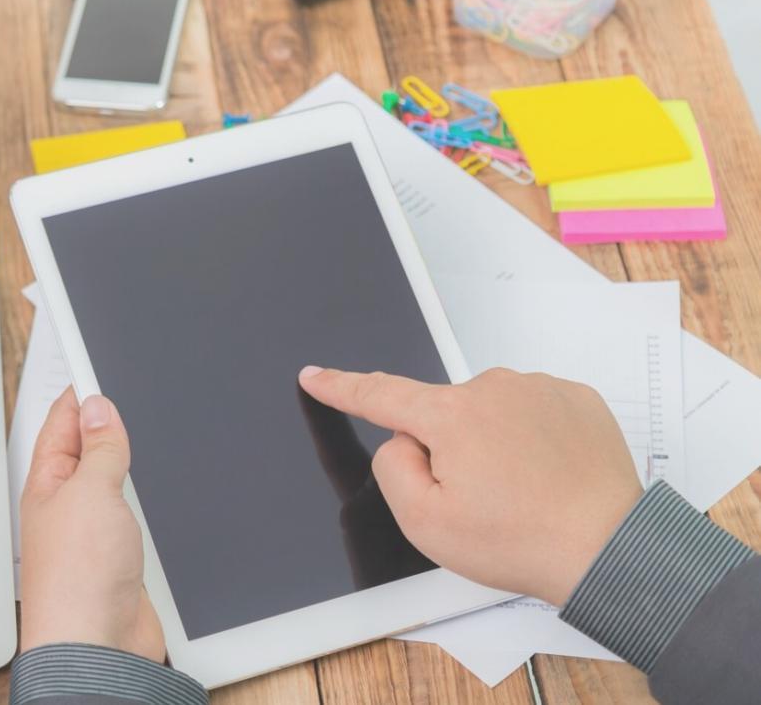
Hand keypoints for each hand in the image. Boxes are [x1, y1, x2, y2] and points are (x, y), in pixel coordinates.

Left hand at [19, 387, 164, 660]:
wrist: (97, 647)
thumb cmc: (77, 580)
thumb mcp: (91, 493)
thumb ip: (100, 449)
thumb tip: (99, 408)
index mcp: (47, 484)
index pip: (60, 423)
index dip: (78, 393)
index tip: (93, 362)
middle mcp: (66, 507)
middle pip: (83, 451)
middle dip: (101, 423)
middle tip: (119, 390)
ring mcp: (92, 533)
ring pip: (107, 482)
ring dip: (120, 459)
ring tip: (132, 429)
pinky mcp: (119, 558)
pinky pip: (128, 514)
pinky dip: (138, 497)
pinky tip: (149, 490)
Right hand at [298, 366, 642, 605]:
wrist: (609, 550)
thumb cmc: (520, 542)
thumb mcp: (424, 523)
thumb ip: (391, 467)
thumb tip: (403, 439)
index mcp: (449, 416)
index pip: (380, 394)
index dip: (341, 386)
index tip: (314, 374)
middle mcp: (493, 388)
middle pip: (442, 414)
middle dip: (448, 450)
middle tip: (481, 502)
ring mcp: (539, 388)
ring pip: (488, 412)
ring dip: (493, 444)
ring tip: (522, 493)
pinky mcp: (576, 399)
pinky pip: (531, 411)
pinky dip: (530, 440)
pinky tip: (547, 476)